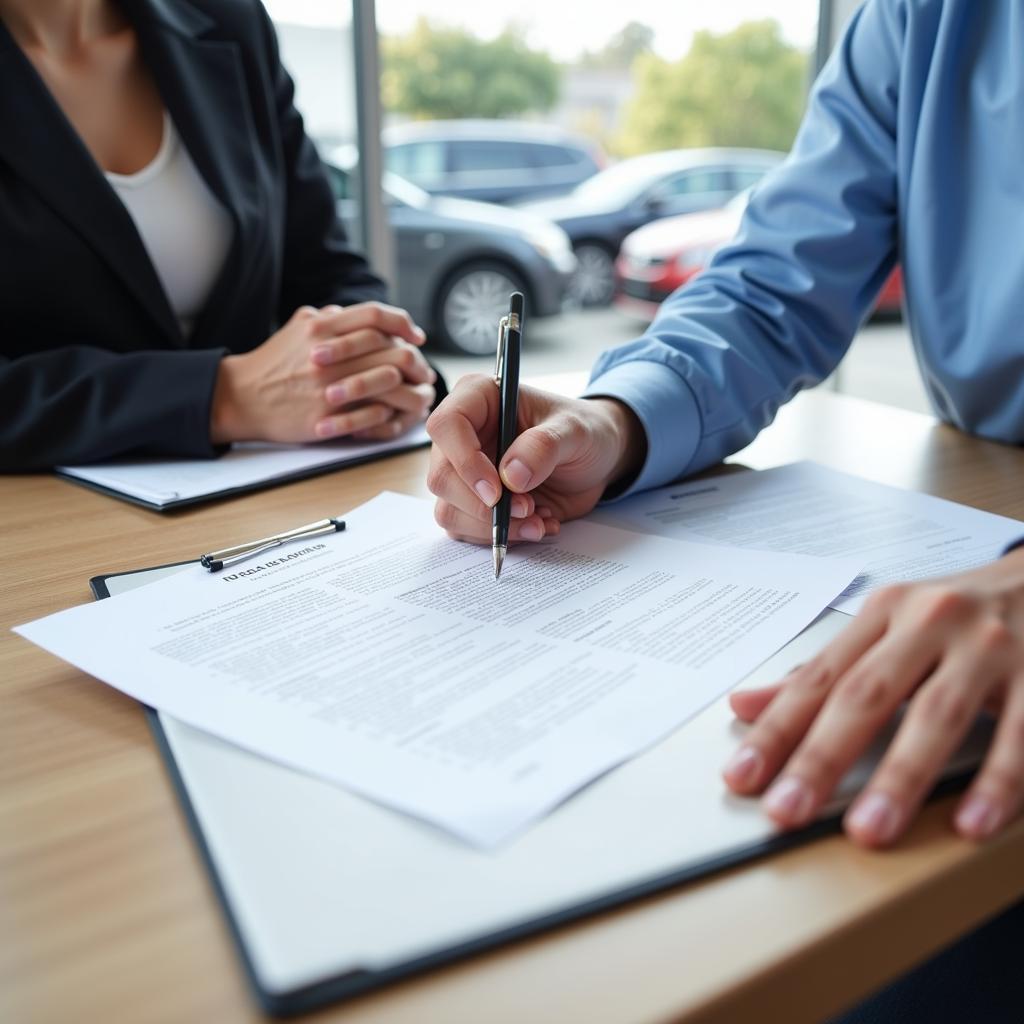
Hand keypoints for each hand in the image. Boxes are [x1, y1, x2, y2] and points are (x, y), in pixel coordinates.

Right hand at [210, 302, 435, 443]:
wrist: (241, 397)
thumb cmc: (273, 362)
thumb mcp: (298, 328)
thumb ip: (330, 317)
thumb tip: (357, 313)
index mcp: (323, 327)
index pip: (376, 316)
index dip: (403, 324)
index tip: (416, 337)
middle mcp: (329, 352)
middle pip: (391, 348)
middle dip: (415, 361)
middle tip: (424, 371)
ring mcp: (329, 384)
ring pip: (389, 380)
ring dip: (410, 389)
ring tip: (418, 394)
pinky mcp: (327, 414)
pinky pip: (373, 412)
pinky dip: (391, 412)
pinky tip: (396, 414)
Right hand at [425, 373, 645, 541]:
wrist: (595, 460)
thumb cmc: (583, 431)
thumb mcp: (575, 431)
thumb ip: (544, 446)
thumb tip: (511, 476)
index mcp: (478, 399)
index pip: (446, 425)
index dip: (465, 461)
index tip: (497, 491)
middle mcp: (463, 436)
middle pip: (441, 477)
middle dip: (483, 506)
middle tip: (528, 509)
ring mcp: (464, 472)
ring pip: (450, 510)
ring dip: (493, 527)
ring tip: (538, 520)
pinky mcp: (474, 503)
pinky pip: (468, 530)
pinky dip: (503, 536)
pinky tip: (537, 524)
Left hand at [723, 549, 1023, 846]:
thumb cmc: (959, 613)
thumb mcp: (889, 627)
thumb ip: (822, 670)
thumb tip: (743, 705)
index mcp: (884, 612)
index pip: (818, 678)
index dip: (777, 729)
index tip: (742, 777)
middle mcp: (930, 621)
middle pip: (866, 695)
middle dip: (821, 757)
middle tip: (786, 811)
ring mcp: (989, 646)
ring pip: (937, 715)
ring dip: (899, 777)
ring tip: (868, 831)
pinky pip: (1022, 734)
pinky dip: (997, 782)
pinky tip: (969, 822)